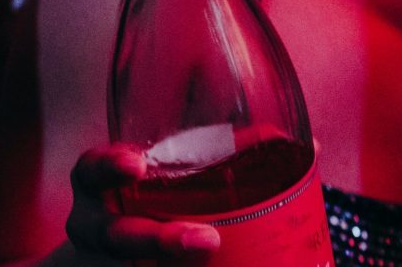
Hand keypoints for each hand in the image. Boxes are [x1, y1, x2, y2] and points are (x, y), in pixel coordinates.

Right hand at [65, 144, 219, 261]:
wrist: (115, 258)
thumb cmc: (155, 197)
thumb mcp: (176, 172)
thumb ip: (232, 155)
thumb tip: (309, 147)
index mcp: (103, 186)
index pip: (92, 171)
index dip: (109, 166)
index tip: (137, 165)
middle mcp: (97, 224)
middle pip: (112, 235)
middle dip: (155, 238)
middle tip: (206, 239)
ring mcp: (105, 259)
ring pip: (123, 264)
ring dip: (166, 261)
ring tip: (211, 251)